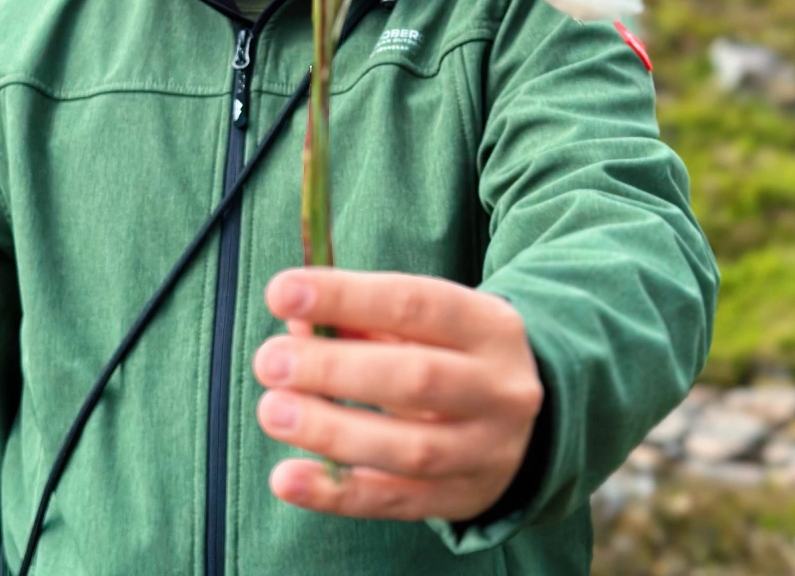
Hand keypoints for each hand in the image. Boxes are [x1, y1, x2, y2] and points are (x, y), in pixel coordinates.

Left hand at [252, 267, 543, 521]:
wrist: (524, 422)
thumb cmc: (452, 355)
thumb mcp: (424, 325)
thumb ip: (361, 320)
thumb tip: (296, 323)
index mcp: (490, 325)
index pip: (415, 303)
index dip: (346, 296)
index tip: (281, 292)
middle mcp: (500, 388)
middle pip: (416, 378)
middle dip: (334, 368)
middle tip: (270, 360)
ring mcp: (488, 451)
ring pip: (409, 448)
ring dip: (331, 430)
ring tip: (272, 411)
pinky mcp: (465, 499)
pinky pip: (397, 502)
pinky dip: (337, 493)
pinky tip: (286, 478)